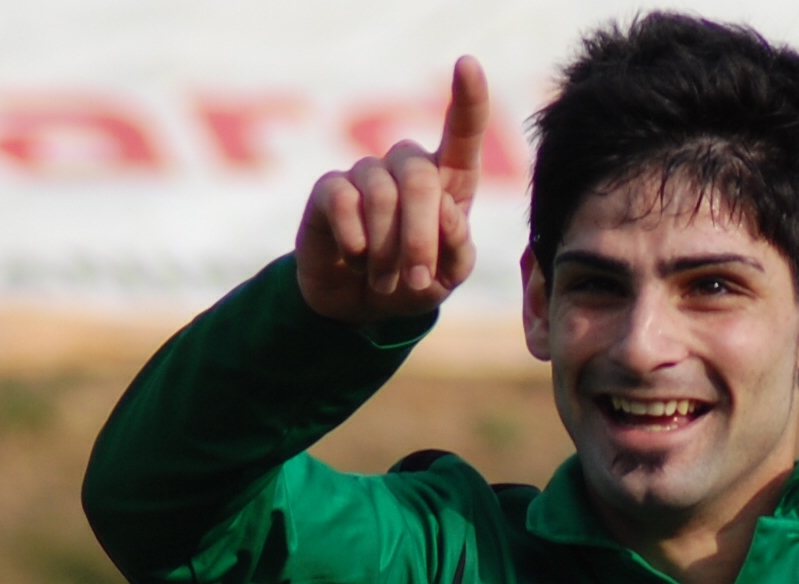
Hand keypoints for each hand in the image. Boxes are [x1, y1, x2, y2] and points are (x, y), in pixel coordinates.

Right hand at [295, 55, 488, 324]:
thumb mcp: (449, 277)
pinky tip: (356, 256)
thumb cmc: (414, 282)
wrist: (360, 304)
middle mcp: (407, 167)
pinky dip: (355, 239)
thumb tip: (447, 212)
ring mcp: (366, 174)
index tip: (468, 64)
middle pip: (420, 179)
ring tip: (385, 280)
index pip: (462, 132)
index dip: (468, 99)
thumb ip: (458, 250)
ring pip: (382, 196)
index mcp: (448, 180)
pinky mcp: (330, 189)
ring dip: (388, 250)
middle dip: (420, 238)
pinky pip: (344, 202)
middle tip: (418, 279)